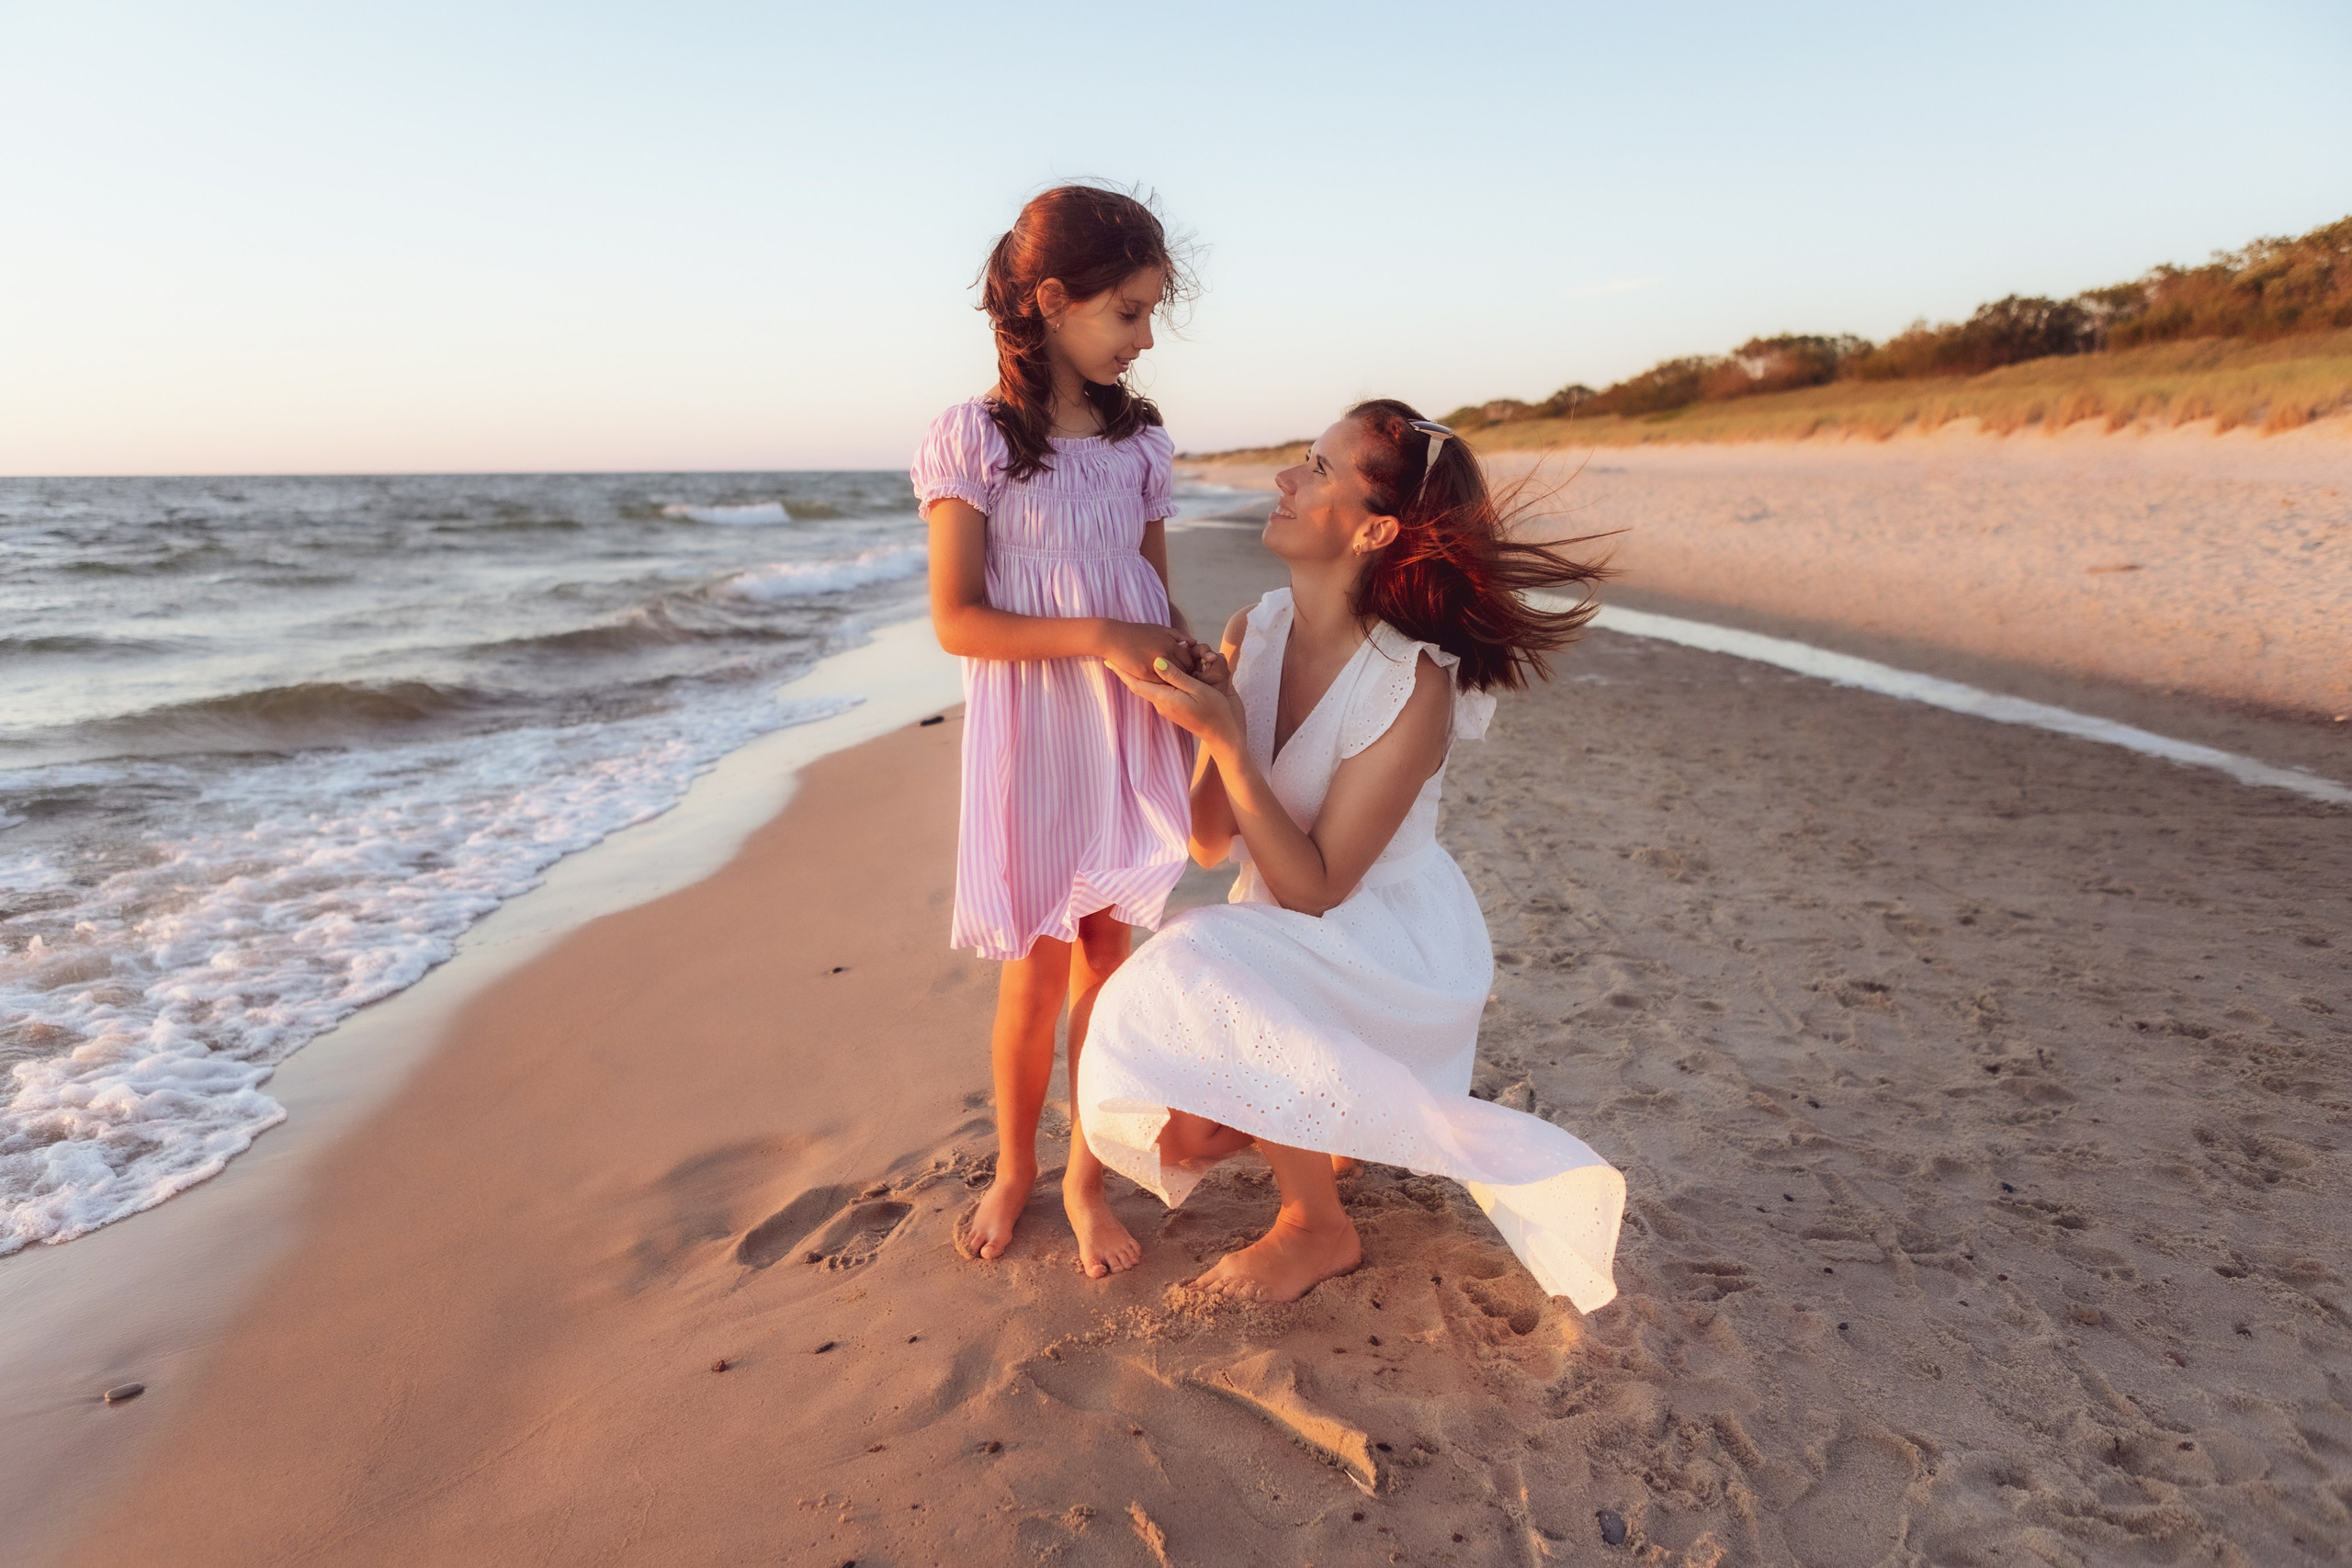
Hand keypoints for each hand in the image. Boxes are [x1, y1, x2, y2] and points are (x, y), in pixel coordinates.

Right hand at [1099, 620, 1196, 683]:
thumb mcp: (1158, 629)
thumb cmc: (1135, 632)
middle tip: (1176, 678)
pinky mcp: (1144, 673)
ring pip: (1172, 679)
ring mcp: (1155, 664)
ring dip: (1171, 682)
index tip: (1182, 669)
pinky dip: (1160, 685)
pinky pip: (1158, 684)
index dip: (1186, 666)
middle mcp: (1165, 653)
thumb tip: (1192, 642)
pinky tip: (1157, 685)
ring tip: (1168, 683)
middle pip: (1183, 671)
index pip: (1188, 660)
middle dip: (1181, 675)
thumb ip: (1177, 635)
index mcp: (1170, 643)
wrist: (1112, 637)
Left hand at [1110, 653, 1243, 754]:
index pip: (1137, 683)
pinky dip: (1155, 678)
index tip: (1109, 660)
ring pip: (1150, 687)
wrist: (1224, 734)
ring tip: (1132, 659)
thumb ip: (1175, 676)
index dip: (1122, 671)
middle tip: (1115, 656)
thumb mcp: (1197, 690)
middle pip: (1140, 685)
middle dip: (1127, 671)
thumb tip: (1155, 662)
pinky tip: (1156, 670)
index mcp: (1164, 698)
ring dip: (1141, 673)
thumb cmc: (1215, 711)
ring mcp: (1169, 706)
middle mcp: (1162, 703)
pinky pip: (1160, 690)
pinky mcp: (1176, 706)